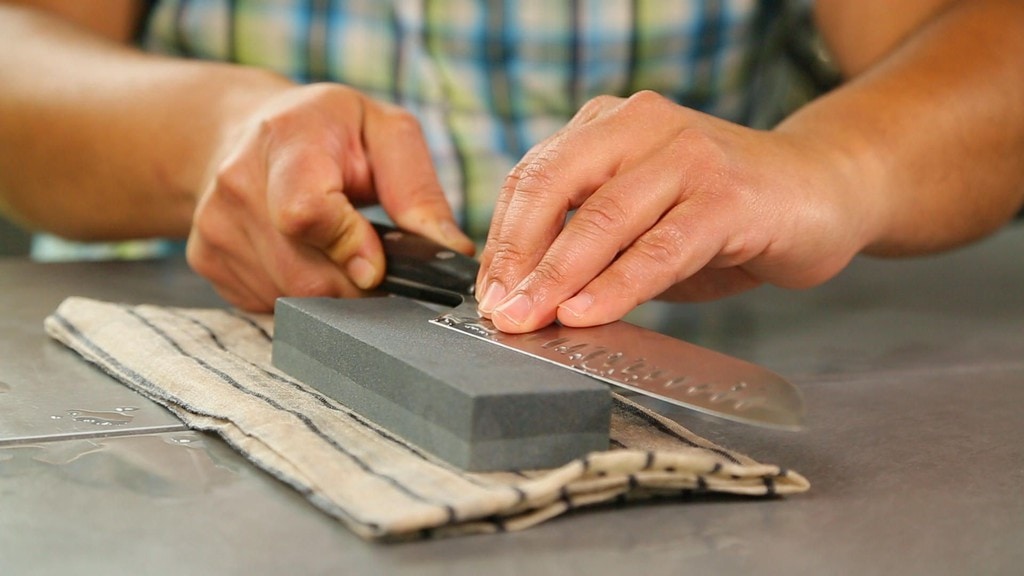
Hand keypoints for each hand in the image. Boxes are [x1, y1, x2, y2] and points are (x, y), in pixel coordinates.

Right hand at [186, 83, 473, 310]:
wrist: (247, 132)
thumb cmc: (328, 132)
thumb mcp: (386, 133)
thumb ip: (418, 190)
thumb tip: (449, 250)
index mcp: (287, 138)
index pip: (305, 213)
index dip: (349, 248)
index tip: (378, 264)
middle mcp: (238, 182)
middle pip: (304, 275)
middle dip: (355, 285)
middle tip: (374, 262)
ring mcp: (214, 225)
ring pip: (289, 298)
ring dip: (331, 291)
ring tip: (337, 251)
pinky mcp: (207, 260)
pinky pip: (267, 303)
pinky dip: (299, 293)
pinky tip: (304, 258)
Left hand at [475, 91, 876, 332]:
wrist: (824, 189)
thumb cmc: (722, 212)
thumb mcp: (641, 221)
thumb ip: (589, 244)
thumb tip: (525, 296)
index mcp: (609, 125)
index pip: (533, 177)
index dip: (502, 239)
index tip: (487, 293)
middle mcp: (642, 124)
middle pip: (555, 188)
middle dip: (518, 257)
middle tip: (499, 313)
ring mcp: (687, 155)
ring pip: (603, 218)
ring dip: (557, 277)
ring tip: (529, 319)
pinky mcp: (729, 195)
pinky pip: (659, 247)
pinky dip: (617, 285)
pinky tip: (587, 313)